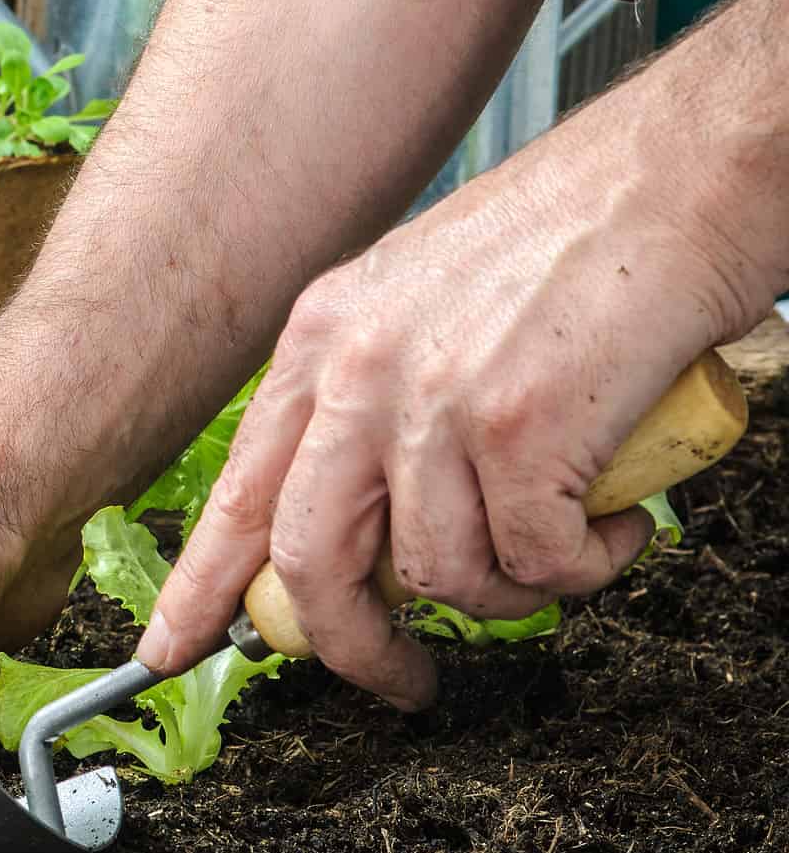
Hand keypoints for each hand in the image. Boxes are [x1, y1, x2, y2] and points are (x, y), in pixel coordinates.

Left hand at [138, 114, 762, 707]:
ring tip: (560, 550)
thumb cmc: (578, 237)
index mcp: (322, 339)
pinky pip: (536, 562)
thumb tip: (371, 517)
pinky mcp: (522, 429)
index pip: (238, 491)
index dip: (201, 586)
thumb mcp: (423, 303)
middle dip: (352, 646)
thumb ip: (376, 398)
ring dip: (508, 594)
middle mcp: (358, 370)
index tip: (170, 649)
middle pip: (310, 560)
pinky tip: (614, 523)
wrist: (683, 172)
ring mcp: (435, 400)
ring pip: (438, 575)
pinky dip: (584, 566)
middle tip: (401, 681)